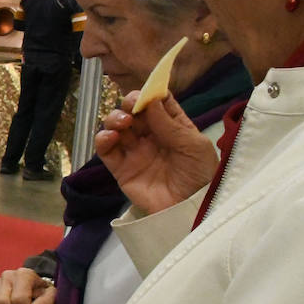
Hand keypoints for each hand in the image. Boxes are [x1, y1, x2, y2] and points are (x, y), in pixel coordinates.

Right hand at [94, 91, 218, 214]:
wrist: (189, 210)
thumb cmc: (200, 176)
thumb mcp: (194, 146)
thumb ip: (171, 124)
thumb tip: (151, 100)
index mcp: (173, 127)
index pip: (158, 104)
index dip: (150, 94)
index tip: (146, 93)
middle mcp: (151, 136)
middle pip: (134, 112)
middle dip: (129, 104)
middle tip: (131, 106)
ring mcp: (134, 151)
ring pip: (117, 126)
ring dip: (114, 119)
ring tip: (122, 124)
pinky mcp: (121, 168)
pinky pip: (106, 150)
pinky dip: (103, 140)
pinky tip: (110, 137)